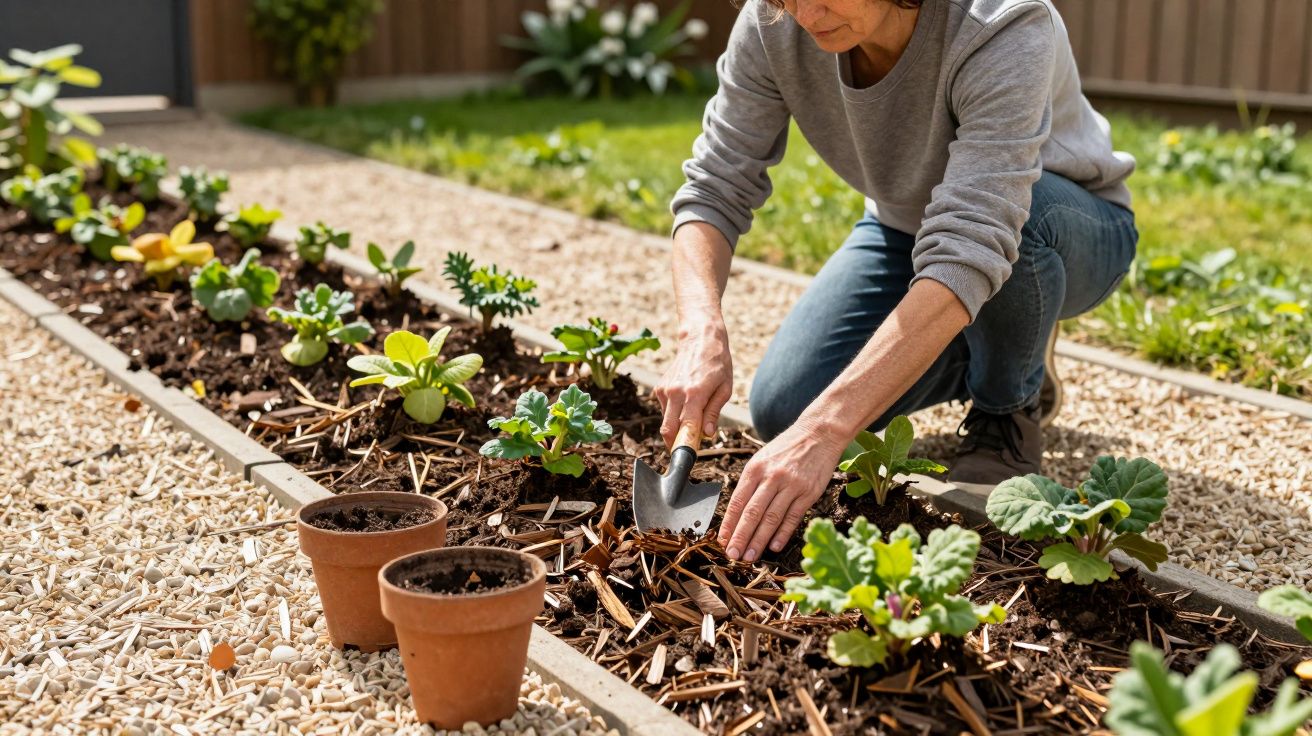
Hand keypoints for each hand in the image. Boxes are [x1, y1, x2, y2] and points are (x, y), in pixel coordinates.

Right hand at [653, 320, 733, 447]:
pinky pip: (665, 411)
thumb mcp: (724, 389)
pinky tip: (687, 402)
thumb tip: (707, 435)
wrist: (700, 339)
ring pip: (666, 422)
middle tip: (690, 446)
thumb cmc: (718, 364)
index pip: (685, 430)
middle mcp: (676, 393)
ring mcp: (665, 390)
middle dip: (677, 444)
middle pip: (668, 431)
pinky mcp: (659, 388)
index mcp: (694, 394)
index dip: (686, 448)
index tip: (690, 458)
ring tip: (694, 416)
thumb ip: (713, 413)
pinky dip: (674, 414)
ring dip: (677, 428)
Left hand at [719, 419, 846, 561]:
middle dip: (741, 537)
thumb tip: (737, 512)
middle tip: (732, 555)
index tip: (722, 540)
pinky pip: (793, 517)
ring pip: (771, 518)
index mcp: (755, 468)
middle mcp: (771, 477)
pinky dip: (783, 533)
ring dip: (759, 540)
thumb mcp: (762, 458)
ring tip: (750, 556)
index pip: (738, 501)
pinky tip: (774, 546)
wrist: (818, 433)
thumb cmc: (786, 448)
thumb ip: (751, 483)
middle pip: (752, 513)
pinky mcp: (809, 493)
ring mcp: (791, 485)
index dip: (729, 523)